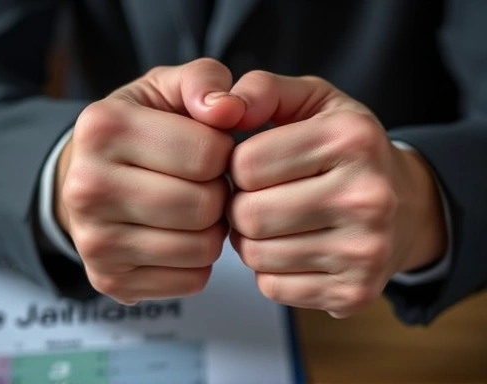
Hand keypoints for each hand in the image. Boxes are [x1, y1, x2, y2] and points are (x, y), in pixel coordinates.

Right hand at [55, 59, 245, 303]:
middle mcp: (87, 187)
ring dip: (211, 228)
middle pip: (205, 206)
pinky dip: (197, 260)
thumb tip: (230, 109)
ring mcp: (95, 242)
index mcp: (103, 128)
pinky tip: (178, 236)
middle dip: (217, 193)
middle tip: (203, 183)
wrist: (88, 178)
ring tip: (192, 208)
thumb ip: (204, 81)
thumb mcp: (165, 88)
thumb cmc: (138, 132)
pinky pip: (191, 280)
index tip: (207, 150)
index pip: (208, 153)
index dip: (222, 152)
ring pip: (202, 248)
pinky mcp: (110, 279)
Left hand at [227, 71, 446, 317]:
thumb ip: (263, 91)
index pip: (245, 164)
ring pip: (255, 256)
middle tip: (257, 198)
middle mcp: (366, 196)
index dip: (237, 165)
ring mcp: (365, 251)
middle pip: (248, 214)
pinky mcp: (354, 291)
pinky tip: (292, 249)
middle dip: (239, 206)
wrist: (406, 206)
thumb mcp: (314, 102)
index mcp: (351, 139)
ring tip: (273, 222)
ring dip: (251, 240)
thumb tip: (220, 106)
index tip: (254, 166)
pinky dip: (269, 270)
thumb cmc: (347, 151)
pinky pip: (272, 288)